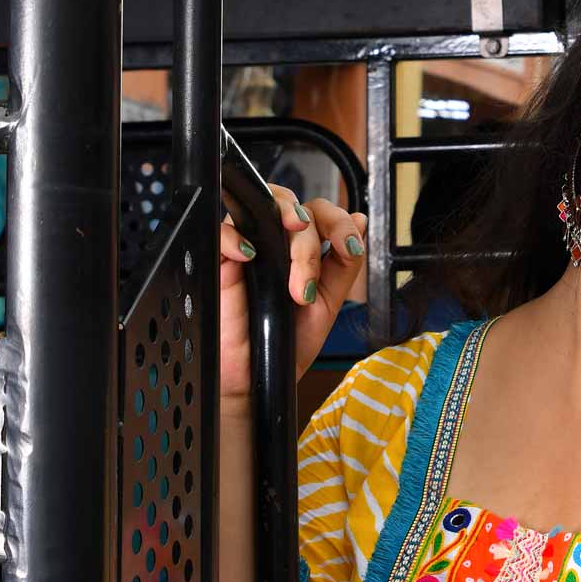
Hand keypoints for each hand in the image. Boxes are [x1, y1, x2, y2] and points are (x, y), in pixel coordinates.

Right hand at [217, 185, 366, 402]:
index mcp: (301, 248)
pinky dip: (235, 236)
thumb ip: (344, 263)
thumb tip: (360, 220)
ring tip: (295, 270)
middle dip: (310, 238)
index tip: (349, 247)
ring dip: (285, 234)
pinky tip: (249, 256)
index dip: (338, 221)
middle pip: (291, 205)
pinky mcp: (220, 261)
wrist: (262, 376)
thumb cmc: (290, 341)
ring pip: (262, 210)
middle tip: (311, 281)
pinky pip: (222, 230)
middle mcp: (274, 242)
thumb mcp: (328, 303)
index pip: (318, 212)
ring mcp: (247, 247)